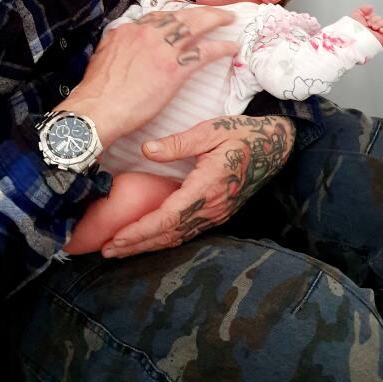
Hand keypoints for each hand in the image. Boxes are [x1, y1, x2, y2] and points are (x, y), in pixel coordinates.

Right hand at [61, 8, 238, 146]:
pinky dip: (220, 48)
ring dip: (216, 20)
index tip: (184, 18)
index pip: (158, 16)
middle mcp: (147, 33)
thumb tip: (122, 45)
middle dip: (201, 11)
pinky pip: (204, 52)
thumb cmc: (96, 91)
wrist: (97, 109)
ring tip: (228, 19)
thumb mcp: (102, 56)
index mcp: (129, 30)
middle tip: (216, 12)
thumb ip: (117, 45)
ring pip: (196, 25)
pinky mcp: (174, 68)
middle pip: (181, 15)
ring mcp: (162, 48)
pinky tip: (231, 48)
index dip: (175, 16)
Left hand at [101, 114, 294, 257]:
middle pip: (169, 234)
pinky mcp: (218, 213)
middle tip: (107, 251)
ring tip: (121, 249)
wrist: (275, 146)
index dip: (141, 230)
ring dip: (149, 245)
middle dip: (137, 244)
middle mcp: (212, 207)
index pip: (168, 217)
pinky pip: (188, 232)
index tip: (117, 237)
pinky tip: (150, 240)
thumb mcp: (210, 131)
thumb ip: (178, 143)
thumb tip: (147, 150)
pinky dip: (165, 239)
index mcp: (207, 187)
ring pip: (178, 237)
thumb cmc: (242, 135)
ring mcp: (217, 213)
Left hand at [350, 5, 382, 48]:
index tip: (367, 20)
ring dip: (382, 23)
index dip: (373, 17)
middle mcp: (376, 32)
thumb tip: (371, 7)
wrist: (355, 38)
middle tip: (370, 25)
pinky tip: (381, 30)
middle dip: (377, 20)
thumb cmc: (353, 30)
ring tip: (374, 27)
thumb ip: (363, 9)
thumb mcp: (356, 15)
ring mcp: (382, 36)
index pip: (378, 18)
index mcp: (370, 27)